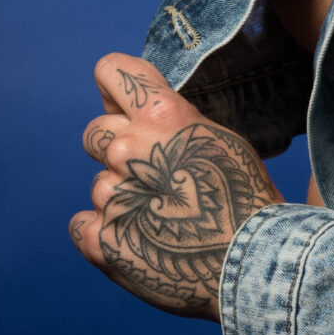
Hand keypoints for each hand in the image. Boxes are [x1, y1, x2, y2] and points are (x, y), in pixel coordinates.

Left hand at [71, 52, 282, 319]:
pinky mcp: (99, 240)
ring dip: (120, 199)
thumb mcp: (218, 139)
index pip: (110, 70)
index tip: (122, 107)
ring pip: (98, 185)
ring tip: (162, 222)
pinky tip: (140, 243)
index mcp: (161, 115)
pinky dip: (104, 234)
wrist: (252, 264)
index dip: (113, 89)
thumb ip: (172, 121)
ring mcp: (111, 195)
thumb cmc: (245, 200)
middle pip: (94, 133)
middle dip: (115, 150)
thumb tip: (133, 111)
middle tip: (152, 179)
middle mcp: (129, 149)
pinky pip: (81, 224)